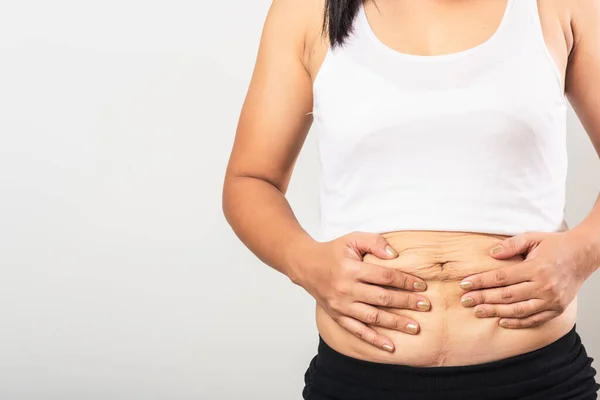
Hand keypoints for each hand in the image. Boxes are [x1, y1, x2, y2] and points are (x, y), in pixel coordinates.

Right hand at [290, 231, 430, 352]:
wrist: (306, 266)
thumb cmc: (333, 251)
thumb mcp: (352, 239)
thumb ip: (374, 242)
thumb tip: (395, 255)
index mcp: (351, 269)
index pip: (384, 276)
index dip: (405, 281)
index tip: (421, 285)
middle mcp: (346, 289)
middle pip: (382, 298)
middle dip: (406, 302)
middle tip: (425, 306)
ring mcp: (341, 305)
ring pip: (373, 317)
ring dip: (395, 323)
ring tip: (415, 327)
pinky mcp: (338, 316)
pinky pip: (358, 331)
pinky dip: (374, 340)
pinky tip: (390, 346)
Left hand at [458, 231, 593, 328]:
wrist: (583, 255)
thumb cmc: (556, 245)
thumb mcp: (533, 237)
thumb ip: (511, 244)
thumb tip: (491, 253)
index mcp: (536, 268)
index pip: (502, 277)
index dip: (481, 281)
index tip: (464, 284)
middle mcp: (544, 286)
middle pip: (506, 295)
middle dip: (483, 298)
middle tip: (465, 300)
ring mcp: (551, 300)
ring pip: (518, 310)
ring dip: (495, 312)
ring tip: (478, 311)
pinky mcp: (557, 309)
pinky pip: (534, 319)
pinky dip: (517, 322)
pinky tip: (501, 321)